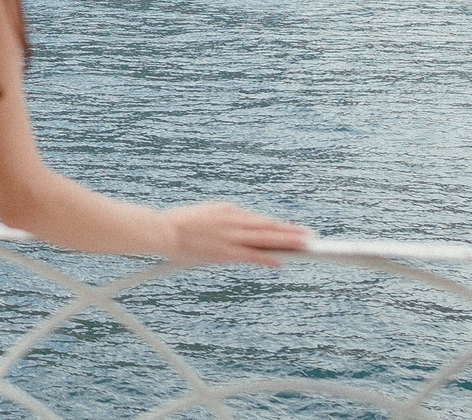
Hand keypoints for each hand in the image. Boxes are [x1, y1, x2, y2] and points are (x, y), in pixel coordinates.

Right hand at [159, 201, 311, 266]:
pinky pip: (251, 255)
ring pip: (265, 238)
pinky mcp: (224, 250)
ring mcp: (230, 235)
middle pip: (268, 226)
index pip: (259, 220)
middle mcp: (232, 220)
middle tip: (311, 235)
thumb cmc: (178, 225)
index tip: (293, 229)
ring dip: (287, 241)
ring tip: (306, 244)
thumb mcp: (204, 216)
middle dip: (290, 231)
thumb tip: (236, 231)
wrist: (161, 229)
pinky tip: (281, 261)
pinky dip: (268, 257)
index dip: (278, 226)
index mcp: (227, 210)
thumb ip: (222, 223)